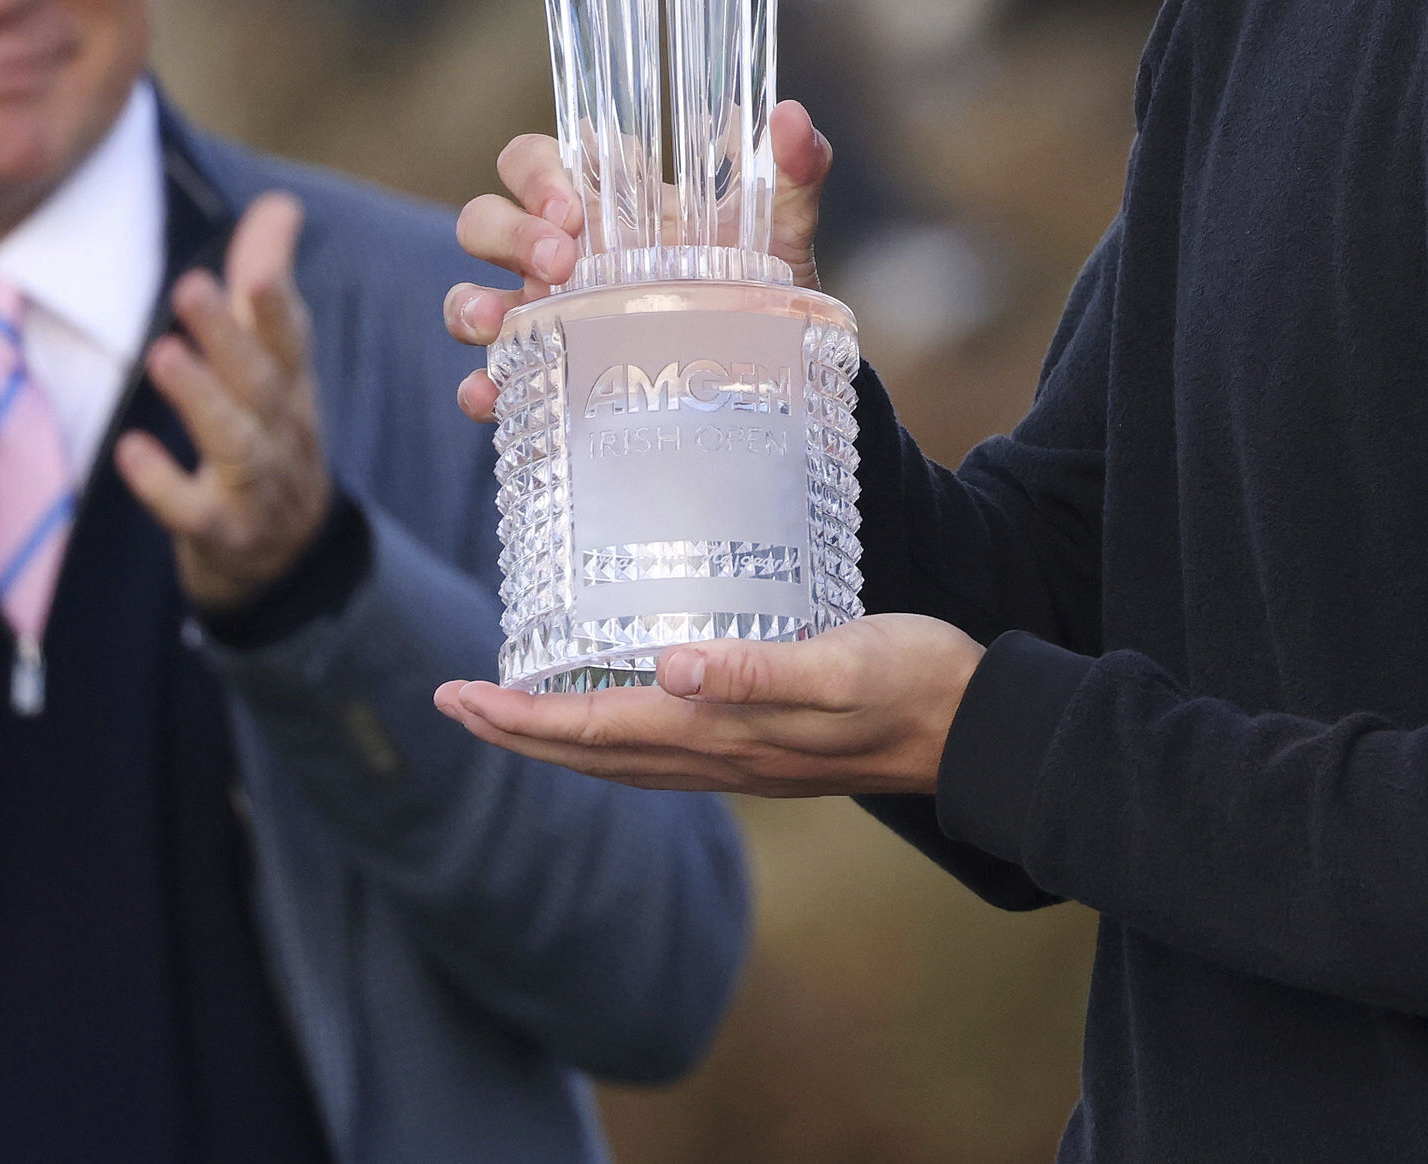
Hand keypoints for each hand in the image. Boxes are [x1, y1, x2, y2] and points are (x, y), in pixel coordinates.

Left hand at [114, 192, 334, 612]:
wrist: (284, 556)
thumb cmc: (268, 434)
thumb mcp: (274, 363)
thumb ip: (266, 282)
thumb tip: (280, 203)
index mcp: (291, 385)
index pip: (290, 338)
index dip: (275, 303)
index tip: (257, 264)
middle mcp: (283, 432)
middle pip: (261, 381)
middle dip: (229, 335)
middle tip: (189, 285)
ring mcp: (257, 487)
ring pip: (238, 442)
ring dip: (201, 399)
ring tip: (162, 356)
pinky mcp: (223, 535)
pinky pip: (196, 512)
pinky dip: (165, 484)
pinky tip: (131, 450)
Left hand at [433, 613, 984, 795]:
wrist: (973, 729)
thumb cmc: (911, 683)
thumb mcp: (838, 665)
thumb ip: (756, 671)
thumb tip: (670, 669)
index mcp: (721, 733)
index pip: (594, 730)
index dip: (520, 717)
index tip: (458, 696)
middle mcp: (718, 757)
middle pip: (592, 753)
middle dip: (517, 730)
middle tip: (453, 704)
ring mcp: (740, 761)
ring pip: (622, 759)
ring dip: (557, 739)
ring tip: (510, 714)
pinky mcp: (763, 748)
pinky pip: (661, 753)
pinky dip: (615, 737)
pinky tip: (620, 712)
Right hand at [445, 97, 833, 421]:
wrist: (772, 367)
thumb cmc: (760, 277)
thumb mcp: (782, 225)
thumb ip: (796, 168)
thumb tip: (792, 116)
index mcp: (603, 201)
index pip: (537, 160)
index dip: (537, 172)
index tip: (572, 204)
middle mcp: (560, 252)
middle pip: (487, 218)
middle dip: (510, 233)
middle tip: (561, 262)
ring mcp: (546, 315)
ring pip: (470, 293)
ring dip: (471, 305)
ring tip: (502, 324)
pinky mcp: (547, 374)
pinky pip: (493, 378)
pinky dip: (482, 386)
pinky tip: (492, 396)